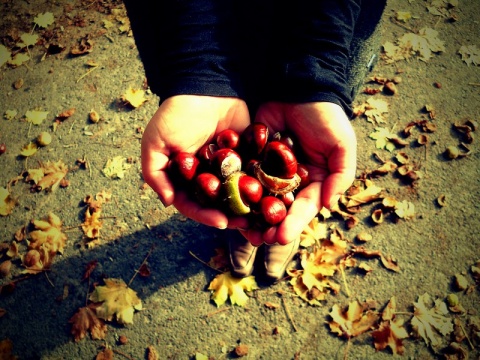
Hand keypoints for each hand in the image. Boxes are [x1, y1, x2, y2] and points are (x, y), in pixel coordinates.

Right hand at [141, 95, 249, 228]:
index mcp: (184, 178)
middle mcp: (205, 176)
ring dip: (248, 205)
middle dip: (230, 215)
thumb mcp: (155, 143)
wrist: (206, 88)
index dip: (205, 214)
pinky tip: (272, 195)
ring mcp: (227, 167)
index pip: (193, 203)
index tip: (220, 222)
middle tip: (245, 224)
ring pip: (237, 193)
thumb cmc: (176, 115)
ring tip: (260, 215)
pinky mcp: (245, 155)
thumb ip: (155, 173)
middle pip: (217, 203)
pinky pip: (253, 174)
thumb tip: (167, 201)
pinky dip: (261, 184)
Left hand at [240, 101, 356, 245]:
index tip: (281, 237)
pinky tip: (227, 202)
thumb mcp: (342, 145)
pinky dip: (236, 189)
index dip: (293, 224)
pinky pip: (244, 175)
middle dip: (269, 226)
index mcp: (313, 182)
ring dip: (251, 215)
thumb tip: (329, 205)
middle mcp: (290, 181)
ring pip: (259, 198)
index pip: (303, 208)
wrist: (300, 87)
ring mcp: (269, 170)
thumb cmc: (326, 117)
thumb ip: (340, 176)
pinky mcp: (252, 157)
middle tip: (257, 239)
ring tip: (241, 230)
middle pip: (279, 209)